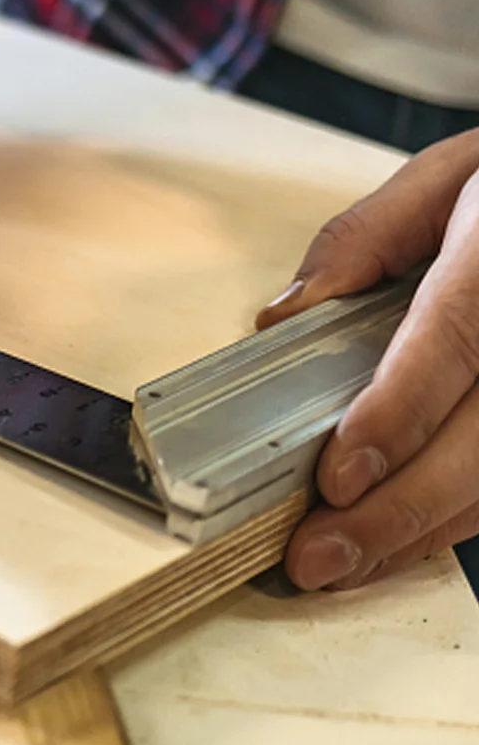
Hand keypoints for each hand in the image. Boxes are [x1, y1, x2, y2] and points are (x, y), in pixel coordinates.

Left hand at [257, 128, 478, 589]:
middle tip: (316, 557)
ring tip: (340, 566)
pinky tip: (395, 543)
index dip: (399, 414)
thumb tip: (288, 314)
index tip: (339, 475)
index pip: (456, 339)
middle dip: (397, 510)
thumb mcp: (448, 177)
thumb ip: (363, 239)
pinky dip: (453, 520)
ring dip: (421, 533)